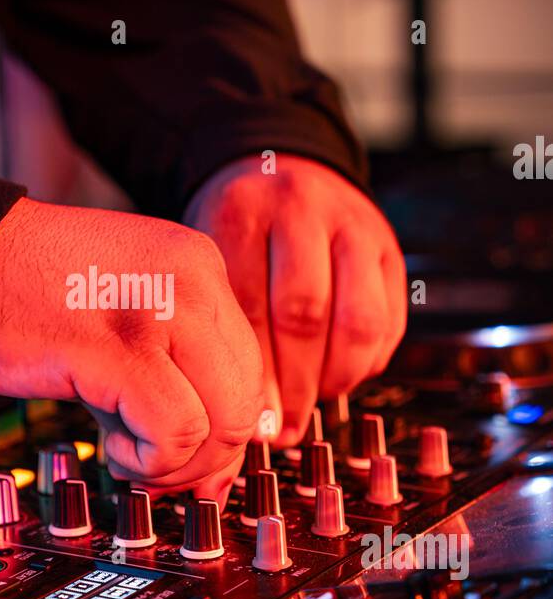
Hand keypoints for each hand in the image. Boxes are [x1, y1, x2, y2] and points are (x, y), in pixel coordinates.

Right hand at [0, 197, 264, 500]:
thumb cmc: (26, 288)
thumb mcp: (124, 314)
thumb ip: (175, 372)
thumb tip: (214, 463)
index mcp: (198, 266)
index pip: (250, 368)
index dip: (225, 429)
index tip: (194, 460)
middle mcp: (192, 282)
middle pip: (246, 400)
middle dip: (209, 456)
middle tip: (159, 468)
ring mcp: (161, 312)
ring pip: (223, 421)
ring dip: (176, 463)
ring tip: (127, 451)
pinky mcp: (121, 351)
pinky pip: (176, 431)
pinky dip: (149, 461)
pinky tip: (110, 444)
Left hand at [185, 154, 406, 446]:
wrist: (279, 172)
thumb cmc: (234, 232)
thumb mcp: (208, 258)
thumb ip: (219, 321)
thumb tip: (245, 413)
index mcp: (242, 211)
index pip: (251, 305)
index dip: (253, 375)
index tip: (248, 420)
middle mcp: (301, 210)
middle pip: (305, 314)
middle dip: (294, 384)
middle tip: (282, 426)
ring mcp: (353, 226)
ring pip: (358, 321)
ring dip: (335, 377)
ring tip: (313, 403)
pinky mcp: (389, 249)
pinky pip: (390, 321)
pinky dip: (365, 362)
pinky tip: (337, 377)